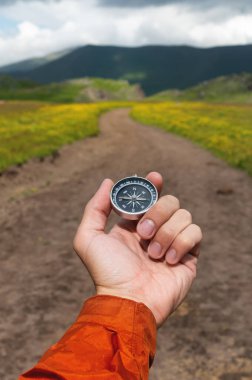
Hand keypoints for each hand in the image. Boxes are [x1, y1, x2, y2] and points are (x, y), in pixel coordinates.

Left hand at [73, 172, 201, 325]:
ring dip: (167, 232)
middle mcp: (155, 230)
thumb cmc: (107, 272)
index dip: (153, 184)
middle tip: (143, 234)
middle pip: (169, 201)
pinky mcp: (189, 256)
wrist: (129, 301)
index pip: (150, 196)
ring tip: (153, 255)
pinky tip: (168, 260)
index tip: (154, 178)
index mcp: (134, 225)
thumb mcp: (88, 238)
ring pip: (184, 215)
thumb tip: (109, 182)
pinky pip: (196, 232)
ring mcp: (173, 242)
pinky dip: (182, 242)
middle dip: (157, 213)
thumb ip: (95, 208)